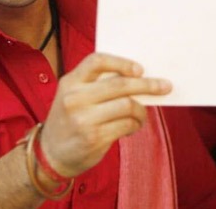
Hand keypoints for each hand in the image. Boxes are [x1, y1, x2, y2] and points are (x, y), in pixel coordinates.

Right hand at [40, 53, 171, 177]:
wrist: (50, 153)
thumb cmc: (68, 120)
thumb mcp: (72, 96)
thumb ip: (95, 85)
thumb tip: (135, 78)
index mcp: (70, 82)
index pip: (97, 61)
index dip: (121, 62)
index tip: (139, 69)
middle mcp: (75, 98)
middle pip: (119, 84)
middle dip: (147, 85)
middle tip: (164, 86)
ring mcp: (84, 119)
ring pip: (127, 105)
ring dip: (141, 110)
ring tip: (141, 114)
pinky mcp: (94, 138)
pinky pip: (126, 125)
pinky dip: (135, 124)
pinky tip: (132, 126)